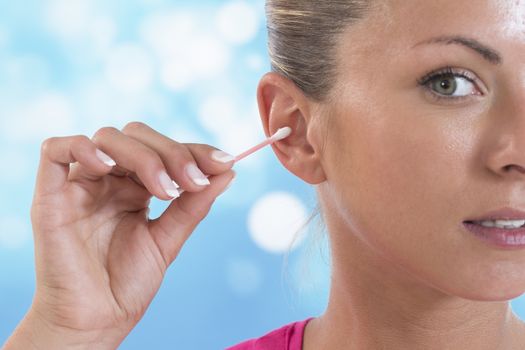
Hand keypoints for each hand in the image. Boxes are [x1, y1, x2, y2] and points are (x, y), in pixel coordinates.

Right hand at [4, 122, 235, 348]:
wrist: (97, 321)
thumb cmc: (128, 283)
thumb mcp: (169, 239)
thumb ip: (194, 204)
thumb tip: (229, 170)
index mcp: (135, 187)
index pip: (163, 150)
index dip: (193, 150)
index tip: (224, 161)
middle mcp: (109, 180)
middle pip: (137, 137)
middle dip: (172, 153)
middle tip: (194, 181)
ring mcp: (80, 185)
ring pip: (106, 139)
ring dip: (143, 156)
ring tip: (165, 190)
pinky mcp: (51, 196)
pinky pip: (55, 150)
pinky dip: (83, 148)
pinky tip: (109, 167)